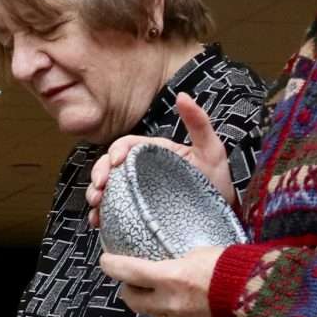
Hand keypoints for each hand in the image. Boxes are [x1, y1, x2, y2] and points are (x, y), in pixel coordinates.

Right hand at [85, 93, 235, 228]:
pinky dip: (101, 216)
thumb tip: (182, 96)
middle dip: (99, 174)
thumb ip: (198, 122)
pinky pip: (112, 213)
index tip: (116, 162)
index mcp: (155, 153)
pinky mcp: (134, 215)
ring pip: (107, 189)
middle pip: (111, 167)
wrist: (220, 220)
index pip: (128, 145)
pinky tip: (98, 221)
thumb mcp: (211, 150)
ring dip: (95, 194)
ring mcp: (137, 193)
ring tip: (96, 205)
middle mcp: (142, 171)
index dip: (116, 150)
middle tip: (98, 188)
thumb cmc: (216, 184)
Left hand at [99, 246, 224, 316]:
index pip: (127, 272)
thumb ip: (182, 259)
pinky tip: (191, 304)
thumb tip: (175, 262)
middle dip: (129, 290)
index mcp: (169, 278)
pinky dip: (178, 313)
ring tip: (166, 292)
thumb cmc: (236, 267)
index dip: (111, 265)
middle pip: (131, 300)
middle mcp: (169, 303)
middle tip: (134, 281)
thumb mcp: (204, 252)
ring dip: (154, 303)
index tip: (106, 261)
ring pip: (154, 314)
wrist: (264, 297)